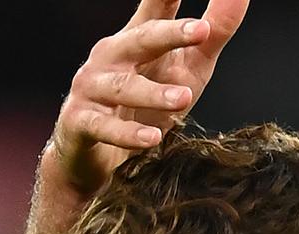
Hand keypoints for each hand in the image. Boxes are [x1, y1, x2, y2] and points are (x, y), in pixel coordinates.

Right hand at [50, 0, 248, 194]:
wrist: (104, 155)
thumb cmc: (151, 102)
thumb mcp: (191, 66)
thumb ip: (215, 33)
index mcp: (139, 38)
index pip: (157, 6)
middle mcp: (113, 56)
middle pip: (141, 40)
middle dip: (169, 34)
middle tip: (202, 31)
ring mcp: (94, 87)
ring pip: (123, 87)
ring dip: (153, 92)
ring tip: (183, 99)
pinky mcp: (83, 121)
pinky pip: (105, 127)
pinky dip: (128, 133)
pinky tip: (151, 137)